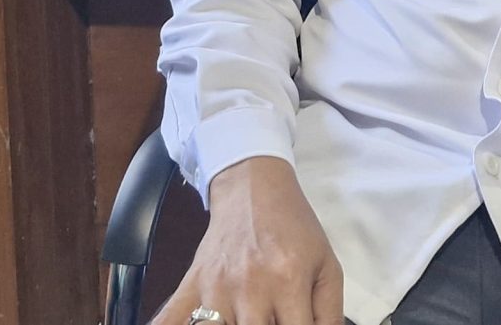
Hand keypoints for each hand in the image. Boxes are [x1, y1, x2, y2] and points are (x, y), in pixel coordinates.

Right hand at [152, 157, 344, 324]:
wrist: (253, 189)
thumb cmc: (293, 229)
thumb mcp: (326, 265)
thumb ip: (329, 313)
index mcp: (288, 281)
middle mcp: (250, 287)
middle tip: (270, 320)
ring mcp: (216, 288)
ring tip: (240, 321)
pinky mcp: (192, 284)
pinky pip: (171, 316)